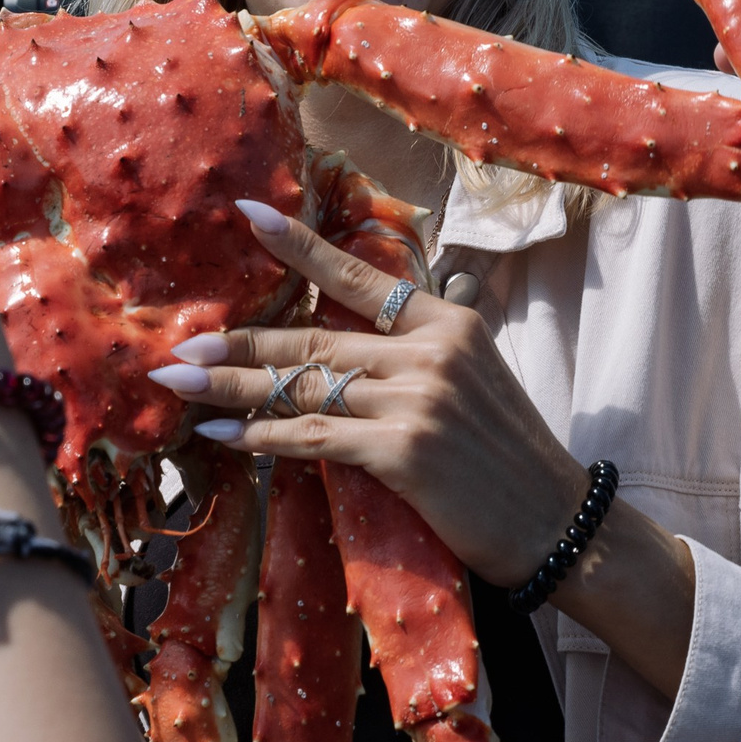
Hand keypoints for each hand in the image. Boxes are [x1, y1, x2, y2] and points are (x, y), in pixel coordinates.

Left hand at [144, 199, 584, 586]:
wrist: (558, 524)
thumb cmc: (508, 458)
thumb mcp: (473, 379)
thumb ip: (413, 353)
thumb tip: (340, 342)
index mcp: (447, 321)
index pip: (361, 277)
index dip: (301, 248)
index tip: (250, 217)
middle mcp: (430, 351)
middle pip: (314, 341)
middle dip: (241, 342)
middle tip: (182, 343)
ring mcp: (418, 400)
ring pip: (305, 388)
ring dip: (234, 387)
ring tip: (182, 383)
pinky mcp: (405, 451)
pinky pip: (316, 437)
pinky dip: (264, 436)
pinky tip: (224, 434)